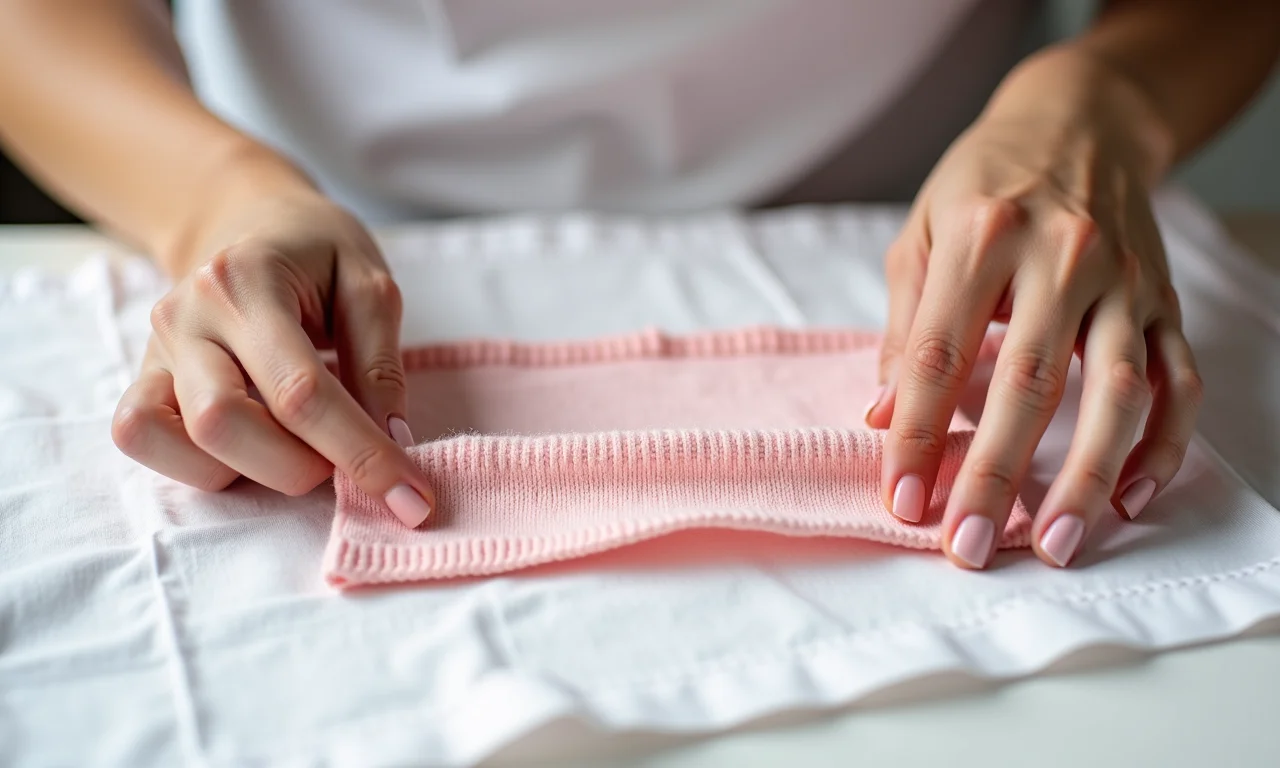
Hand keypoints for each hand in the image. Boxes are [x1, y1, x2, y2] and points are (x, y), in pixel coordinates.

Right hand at [111, 184, 434, 527]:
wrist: (247, 219)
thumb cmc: (316, 251)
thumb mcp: (369, 283)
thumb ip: (381, 364)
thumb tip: (393, 441)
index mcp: (245, 283)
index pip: (300, 392)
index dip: (360, 454)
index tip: (411, 497)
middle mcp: (187, 318)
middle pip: (225, 424)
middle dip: (303, 467)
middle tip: (348, 460)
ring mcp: (156, 351)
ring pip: (184, 443)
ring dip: (255, 471)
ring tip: (302, 449)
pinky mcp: (143, 379)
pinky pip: (142, 439)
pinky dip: (200, 466)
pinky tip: (252, 450)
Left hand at [864, 49, 1202, 568]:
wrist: (1079, 121)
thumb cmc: (982, 183)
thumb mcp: (919, 233)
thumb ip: (902, 326)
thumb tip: (882, 417)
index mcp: (979, 236)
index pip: (936, 356)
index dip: (916, 435)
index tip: (901, 502)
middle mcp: (1059, 256)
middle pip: (1025, 385)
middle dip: (995, 476)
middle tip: (971, 548)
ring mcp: (1123, 280)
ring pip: (1114, 392)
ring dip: (1085, 477)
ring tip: (1056, 545)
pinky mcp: (1165, 298)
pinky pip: (1177, 381)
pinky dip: (1162, 444)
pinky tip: (1130, 496)